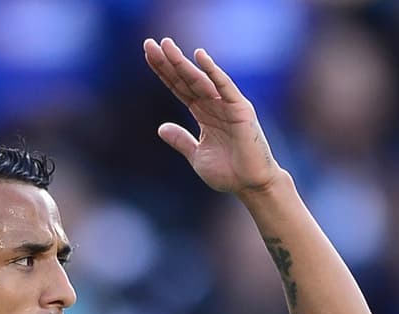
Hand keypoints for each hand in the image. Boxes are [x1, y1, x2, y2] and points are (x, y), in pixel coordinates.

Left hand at [144, 38, 280, 194]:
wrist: (250, 185)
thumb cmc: (229, 172)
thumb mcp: (196, 156)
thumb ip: (181, 140)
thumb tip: (161, 128)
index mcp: (203, 113)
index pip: (179, 87)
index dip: (163, 72)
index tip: (147, 55)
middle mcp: (214, 105)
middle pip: (186, 79)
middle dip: (168, 61)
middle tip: (149, 43)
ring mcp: (227, 105)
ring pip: (200, 79)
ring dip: (182, 62)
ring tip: (166, 45)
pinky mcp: (240, 110)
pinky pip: (225, 87)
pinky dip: (213, 71)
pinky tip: (200, 56)